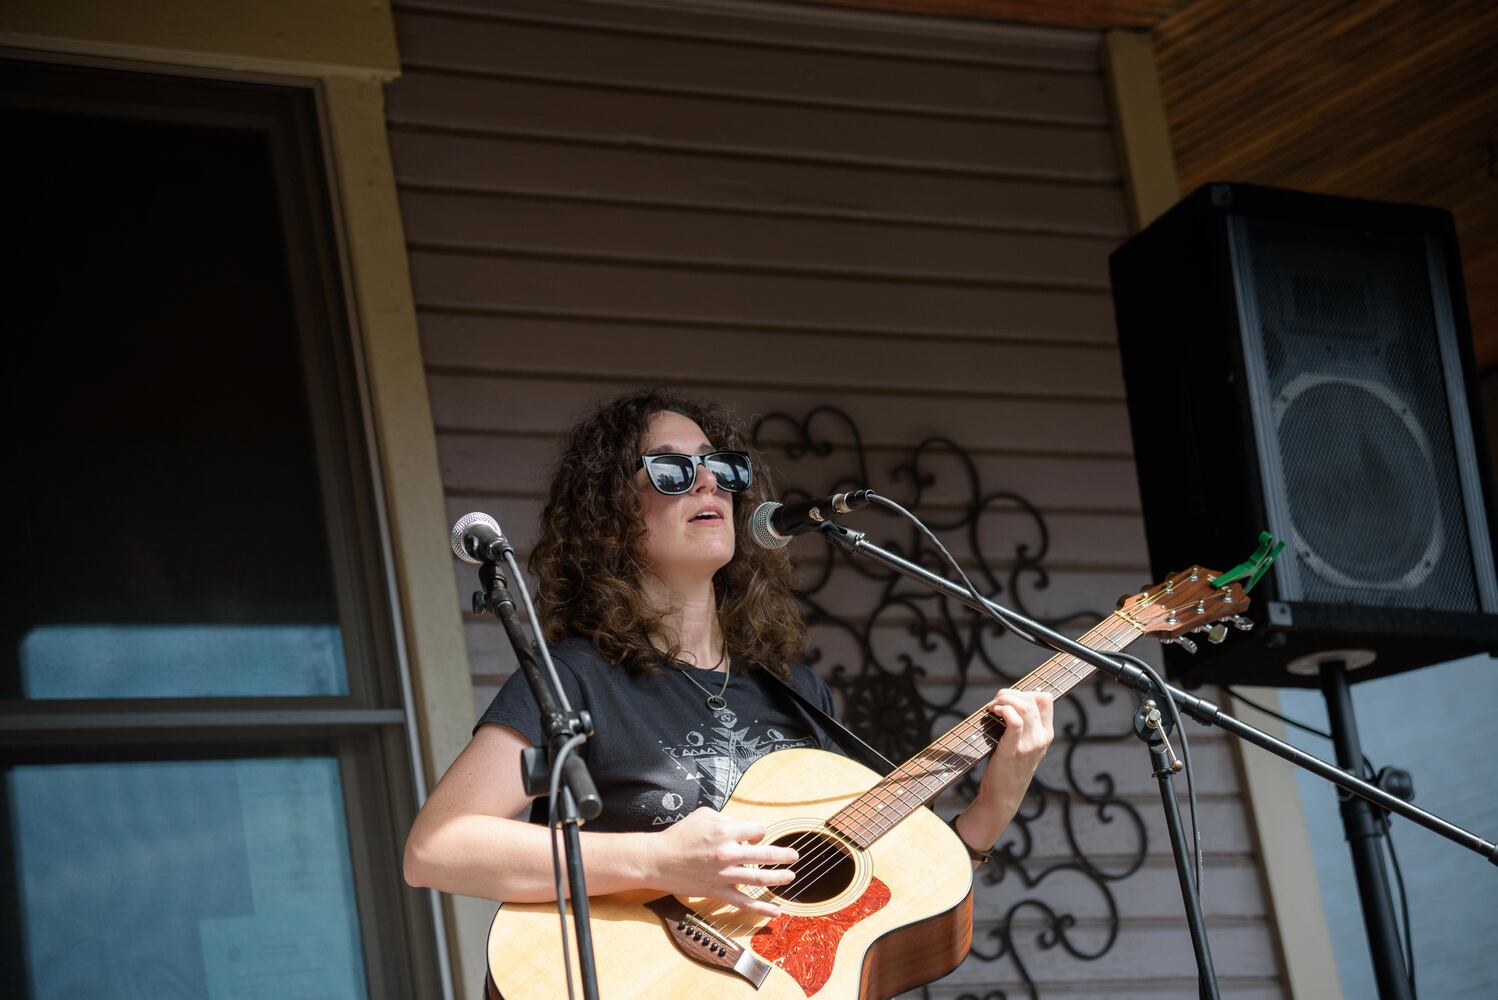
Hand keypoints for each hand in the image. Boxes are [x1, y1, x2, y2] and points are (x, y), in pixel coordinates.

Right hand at [645, 807, 798, 916]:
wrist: (657, 860)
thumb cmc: (680, 835)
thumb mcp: (703, 815)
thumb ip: (727, 819)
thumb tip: (744, 829)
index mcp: (725, 832)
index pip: (757, 830)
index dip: (759, 832)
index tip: (756, 835)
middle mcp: (727, 853)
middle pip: (765, 855)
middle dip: (783, 855)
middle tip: (794, 856)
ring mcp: (724, 875)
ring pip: (759, 878)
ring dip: (778, 878)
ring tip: (790, 876)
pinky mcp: (718, 892)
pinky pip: (744, 902)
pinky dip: (762, 908)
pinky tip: (776, 911)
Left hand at [983, 687, 1054, 782]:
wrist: (1003, 798)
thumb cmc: (1008, 769)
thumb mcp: (1023, 746)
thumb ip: (1023, 727)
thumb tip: (1008, 702)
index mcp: (1046, 735)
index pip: (1046, 699)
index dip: (1025, 692)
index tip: (1009, 699)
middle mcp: (1041, 738)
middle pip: (1032, 699)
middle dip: (1010, 693)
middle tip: (995, 703)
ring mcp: (1030, 745)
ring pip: (1025, 706)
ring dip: (1005, 699)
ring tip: (992, 707)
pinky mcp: (1014, 750)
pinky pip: (1014, 721)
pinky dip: (1004, 710)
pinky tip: (994, 712)